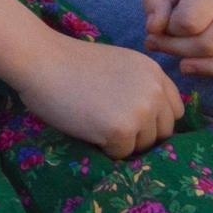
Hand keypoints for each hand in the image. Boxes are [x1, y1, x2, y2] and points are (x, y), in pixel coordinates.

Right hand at [16, 35, 183, 158]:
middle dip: (139, 133)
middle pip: (162, 132)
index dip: (153, 119)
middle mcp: (154, 91)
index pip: (173, 111)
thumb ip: (139, 86)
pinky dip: (104, 147)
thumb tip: (151, 121)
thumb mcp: (118, 66)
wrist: (39, 59)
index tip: (129, 117)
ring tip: (94, 123)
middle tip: (107, 123)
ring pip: (143, 145)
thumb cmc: (68, 62)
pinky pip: (121, 153)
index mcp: (154, 73)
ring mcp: (140, 111)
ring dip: (122, 141)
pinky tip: (86, 127)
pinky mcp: (121, 129)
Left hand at [144, 0, 212, 75]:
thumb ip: (156, 2)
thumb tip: (153, 32)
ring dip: (203, 67)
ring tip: (182, 66)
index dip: (170, 28)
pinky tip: (201, 63)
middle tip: (156, 42)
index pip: (190, 21)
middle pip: (209, 43)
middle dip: (176, 49)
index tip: (162, 20)